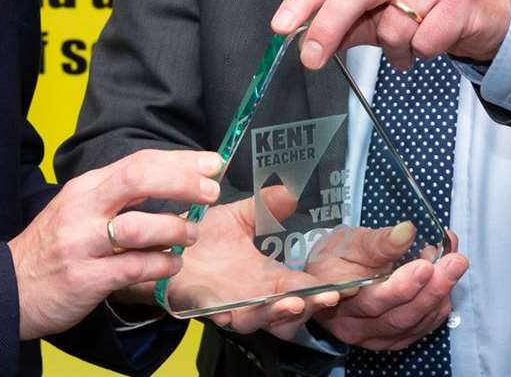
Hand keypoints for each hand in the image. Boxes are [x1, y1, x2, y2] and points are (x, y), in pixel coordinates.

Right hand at [9, 148, 219, 338]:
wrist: (10, 288)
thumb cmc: (54, 248)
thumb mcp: (79, 210)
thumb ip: (119, 197)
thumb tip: (175, 184)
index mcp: (85, 188)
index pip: (138, 161)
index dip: (180, 160)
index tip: (212, 163)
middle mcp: (83, 210)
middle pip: (138, 179)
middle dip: (183, 181)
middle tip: (210, 191)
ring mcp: (82, 244)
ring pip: (140, 227)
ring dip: (176, 230)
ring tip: (189, 236)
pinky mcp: (86, 278)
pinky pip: (136, 268)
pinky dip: (162, 265)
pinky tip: (172, 265)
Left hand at [169, 186, 337, 337]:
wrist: (166, 244)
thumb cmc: (205, 236)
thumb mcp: (240, 216)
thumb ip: (266, 206)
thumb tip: (290, 191)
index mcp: (269, 277)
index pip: (304, 287)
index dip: (323, 288)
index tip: (343, 284)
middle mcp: (256, 295)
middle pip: (291, 311)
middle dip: (311, 306)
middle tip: (327, 296)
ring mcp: (233, 303)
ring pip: (262, 319)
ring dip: (279, 313)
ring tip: (296, 301)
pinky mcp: (207, 306)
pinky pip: (224, 317)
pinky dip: (235, 315)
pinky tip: (243, 309)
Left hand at [270, 0, 510, 69]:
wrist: (490, 8)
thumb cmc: (431, 5)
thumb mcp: (384, 12)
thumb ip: (349, 23)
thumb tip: (311, 41)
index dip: (302, 1)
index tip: (281, 27)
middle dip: (328, 27)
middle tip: (311, 58)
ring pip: (391, 25)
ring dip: (395, 50)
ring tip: (409, 47)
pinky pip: (424, 41)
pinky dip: (423, 53)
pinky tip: (433, 42)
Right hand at [313, 243, 467, 350]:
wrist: (328, 280)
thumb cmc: (337, 257)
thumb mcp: (351, 241)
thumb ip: (380, 242)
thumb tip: (407, 231)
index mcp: (339, 300)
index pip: (373, 300)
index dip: (402, 287)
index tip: (426, 265)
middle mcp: (354, 327)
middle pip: (398, 316)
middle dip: (431, 289)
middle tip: (455, 262)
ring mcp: (374, 337)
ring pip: (412, 325)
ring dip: (438, 296)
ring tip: (454, 266)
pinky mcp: (390, 340)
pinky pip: (418, 330)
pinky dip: (435, 307)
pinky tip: (445, 286)